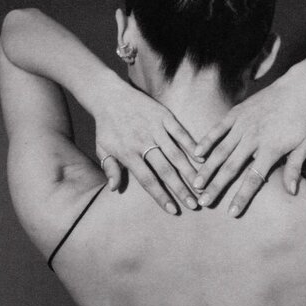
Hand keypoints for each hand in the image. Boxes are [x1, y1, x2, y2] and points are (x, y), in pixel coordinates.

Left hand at [93, 80, 200, 213]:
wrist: (109, 94)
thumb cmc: (106, 126)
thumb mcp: (102, 148)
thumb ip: (110, 168)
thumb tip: (114, 189)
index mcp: (128, 153)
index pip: (147, 180)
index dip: (161, 196)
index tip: (173, 210)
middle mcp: (144, 142)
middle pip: (165, 170)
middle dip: (181, 189)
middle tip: (195, 205)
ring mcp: (155, 128)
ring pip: (176, 154)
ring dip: (190, 172)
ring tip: (202, 186)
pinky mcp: (164, 116)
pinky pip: (180, 132)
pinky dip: (192, 145)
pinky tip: (203, 158)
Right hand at [191, 74, 305, 214]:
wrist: (297, 90)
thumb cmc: (300, 122)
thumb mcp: (303, 147)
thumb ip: (294, 169)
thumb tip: (292, 192)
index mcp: (270, 150)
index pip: (253, 179)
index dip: (242, 196)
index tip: (231, 212)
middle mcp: (253, 138)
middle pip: (231, 167)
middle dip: (216, 186)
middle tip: (203, 201)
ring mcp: (243, 125)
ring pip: (221, 150)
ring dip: (207, 168)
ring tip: (195, 183)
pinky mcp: (236, 113)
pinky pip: (218, 129)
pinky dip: (206, 140)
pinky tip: (195, 153)